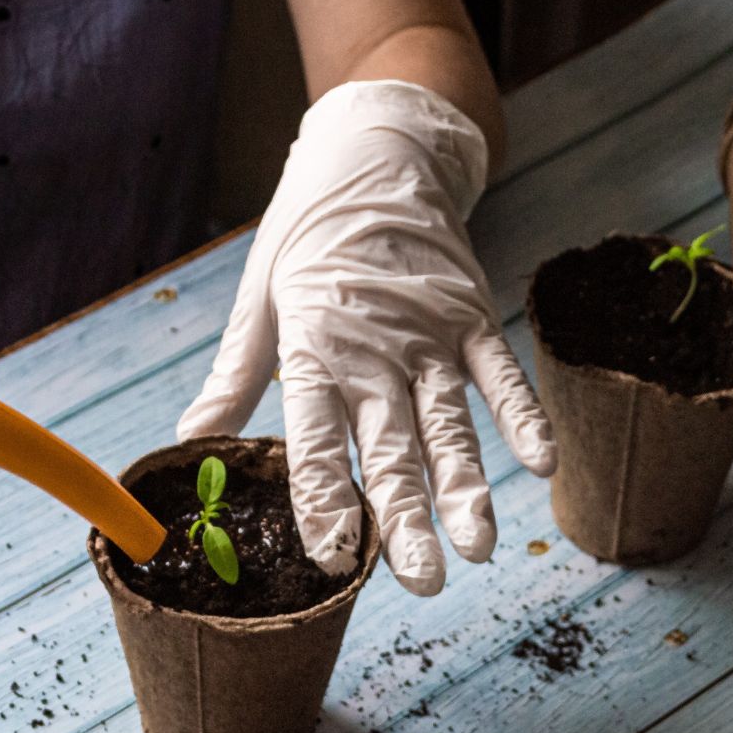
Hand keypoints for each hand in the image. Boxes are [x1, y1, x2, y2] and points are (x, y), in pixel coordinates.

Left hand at [180, 79, 555, 595]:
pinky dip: (524, 416)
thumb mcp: (259, 300)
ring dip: (465, 488)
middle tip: (420, 581)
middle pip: (391, 449)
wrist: (378, 152)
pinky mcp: (472, 318)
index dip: (323, 499)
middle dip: (405, 519)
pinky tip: (542, 465)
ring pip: (449, 426)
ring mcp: (430, 337)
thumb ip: (233, 378)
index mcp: (314, 348)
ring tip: (477, 548)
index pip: (314, 439)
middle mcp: (375, 351)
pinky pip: (502, 375)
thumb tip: (190, 444)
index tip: (332, 556)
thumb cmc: (307, 234)